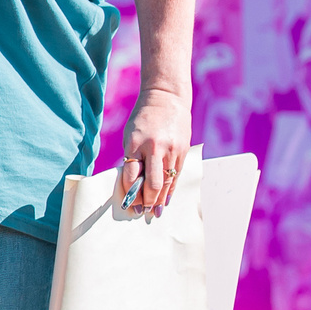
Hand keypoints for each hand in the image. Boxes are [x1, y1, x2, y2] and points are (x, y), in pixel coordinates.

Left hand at [121, 86, 189, 214]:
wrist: (166, 98)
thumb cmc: (143, 119)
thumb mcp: (130, 136)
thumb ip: (132, 158)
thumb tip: (133, 185)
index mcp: (136, 144)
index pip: (131, 176)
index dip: (129, 193)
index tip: (127, 203)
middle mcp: (154, 148)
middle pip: (152, 183)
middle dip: (146, 201)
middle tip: (142, 211)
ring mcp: (171, 150)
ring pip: (167, 182)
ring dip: (160, 199)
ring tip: (154, 211)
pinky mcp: (183, 151)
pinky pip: (177, 175)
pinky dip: (171, 189)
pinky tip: (166, 199)